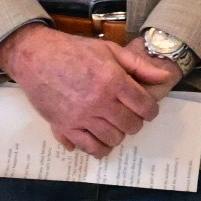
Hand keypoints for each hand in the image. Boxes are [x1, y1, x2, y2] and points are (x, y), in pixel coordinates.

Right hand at [0, 25, 177, 157]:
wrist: (35, 56)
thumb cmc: (73, 51)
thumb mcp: (110, 51)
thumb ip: (139, 66)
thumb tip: (165, 76)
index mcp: (113, 81)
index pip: (145, 107)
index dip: (150, 110)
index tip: (146, 109)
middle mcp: (99, 101)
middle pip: (131, 125)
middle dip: (134, 122)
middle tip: (128, 116)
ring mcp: (80, 115)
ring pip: (113, 138)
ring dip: (117, 134)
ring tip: (113, 125)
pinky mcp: (64, 125)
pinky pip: (88, 147)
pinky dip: (98, 149)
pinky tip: (100, 142)